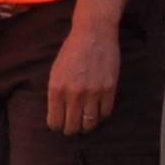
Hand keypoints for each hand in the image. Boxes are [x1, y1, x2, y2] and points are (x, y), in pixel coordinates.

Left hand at [43, 11, 122, 136]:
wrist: (93, 33)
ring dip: (87, 126)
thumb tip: (58, 116)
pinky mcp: (108, 88)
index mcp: (56, 89)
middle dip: (72, 130)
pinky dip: (101, 115)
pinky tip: (98, 109)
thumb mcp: (56, 72)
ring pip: (90, 124)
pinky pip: (105, 113)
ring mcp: (92, 92)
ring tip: (86, 121)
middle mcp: (73, 93)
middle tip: (74, 126)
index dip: (58, 127)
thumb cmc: (72, 51)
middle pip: (72, 127)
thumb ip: (56, 94)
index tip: (61, 125)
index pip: (55, 123)